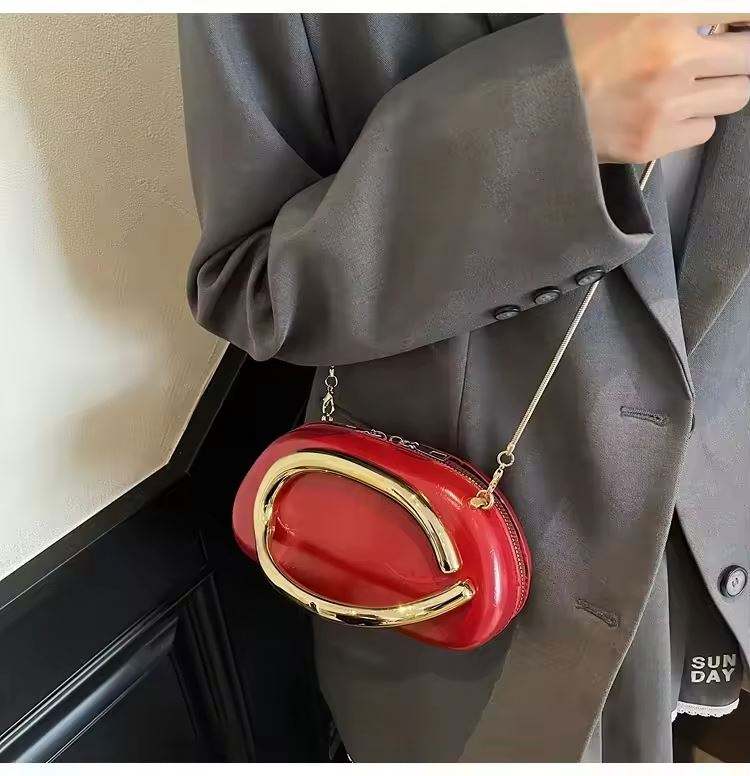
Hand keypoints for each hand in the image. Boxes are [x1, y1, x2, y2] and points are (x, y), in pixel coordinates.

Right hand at [563, 14, 749, 162]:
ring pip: (736, 95)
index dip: (742, 22)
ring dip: (721, 87)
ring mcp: (665, 107)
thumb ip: (673, 12)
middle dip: (736, 54)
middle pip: (747, 57)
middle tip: (718, 56)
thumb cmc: (569, 54)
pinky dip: (695, 121)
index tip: (736, 29)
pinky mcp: (653, 142)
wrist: (530, 105)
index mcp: (666, 16)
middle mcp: (672, 61)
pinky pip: (704, 130)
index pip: (740, 12)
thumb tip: (710, 18)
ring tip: (693, 85)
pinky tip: (670, 112)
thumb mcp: (617, 10)